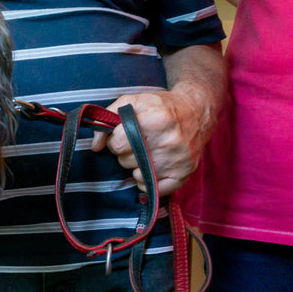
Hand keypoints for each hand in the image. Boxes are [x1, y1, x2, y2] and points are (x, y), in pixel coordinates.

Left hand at [89, 90, 207, 196]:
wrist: (197, 111)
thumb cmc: (160, 106)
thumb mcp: (132, 102)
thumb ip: (108, 118)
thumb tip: (96, 147)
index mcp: (154, 120)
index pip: (117, 144)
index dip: (116, 140)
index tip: (124, 135)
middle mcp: (168, 141)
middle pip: (126, 161)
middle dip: (127, 152)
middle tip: (139, 143)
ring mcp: (178, 159)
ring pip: (138, 176)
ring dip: (138, 167)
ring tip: (149, 152)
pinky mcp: (185, 172)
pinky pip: (155, 189)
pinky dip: (150, 182)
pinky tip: (153, 168)